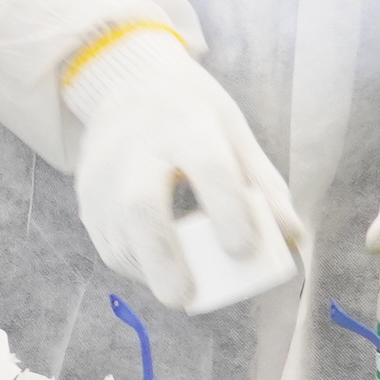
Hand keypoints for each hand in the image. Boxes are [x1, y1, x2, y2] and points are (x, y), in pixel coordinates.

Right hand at [62, 30, 303, 316]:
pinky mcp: (85, 190)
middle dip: (164, 257)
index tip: (243, 251)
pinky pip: (103, 239)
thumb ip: (262, 184)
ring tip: (177, 288)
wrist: (125, 82)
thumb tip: (293, 238)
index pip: (207, 166)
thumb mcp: (233, 132)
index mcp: (186, 123)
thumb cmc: (190, 113)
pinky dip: (131, 263)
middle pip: (140, 205)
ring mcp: (104, 168)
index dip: (227, 209)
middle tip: (186, 297)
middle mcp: (137, 144)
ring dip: (146, 268)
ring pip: (115, 230)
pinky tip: (153, 269)